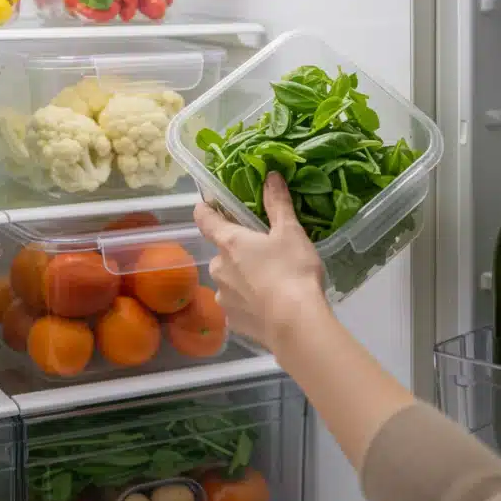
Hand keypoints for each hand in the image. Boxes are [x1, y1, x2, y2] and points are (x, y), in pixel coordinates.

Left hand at [194, 172, 327, 351]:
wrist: (295, 324)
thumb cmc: (292, 271)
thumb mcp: (290, 233)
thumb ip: (278, 204)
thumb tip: (270, 175)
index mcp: (230, 243)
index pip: (206, 220)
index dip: (204, 210)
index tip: (206, 205)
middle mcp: (218, 268)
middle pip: (222, 254)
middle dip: (237, 252)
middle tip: (263, 254)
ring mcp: (223, 297)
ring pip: (229, 281)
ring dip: (242, 279)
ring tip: (269, 284)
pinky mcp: (232, 321)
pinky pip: (237, 306)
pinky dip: (248, 303)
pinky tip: (266, 307)